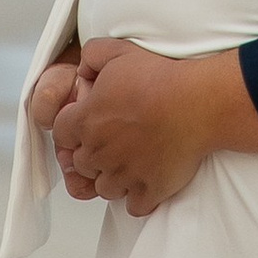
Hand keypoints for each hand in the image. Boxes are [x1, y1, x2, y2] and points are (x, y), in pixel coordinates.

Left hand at [49, 38, 257, 216]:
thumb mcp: (119, 52)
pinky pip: (134, 206)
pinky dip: (138, 197)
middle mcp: (100, 152)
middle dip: (92, 154)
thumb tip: (82, 70)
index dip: (73, 128)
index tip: (89, 123)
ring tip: (130, 162)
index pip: (61, 134)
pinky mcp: (149, 190)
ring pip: (104, 189)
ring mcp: (124, 175)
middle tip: (113, 141)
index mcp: (87, 121)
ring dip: (113, 178)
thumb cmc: (160, 78)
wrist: (197, 103)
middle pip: (81, 164)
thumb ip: (92, 56)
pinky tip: (147, 180)